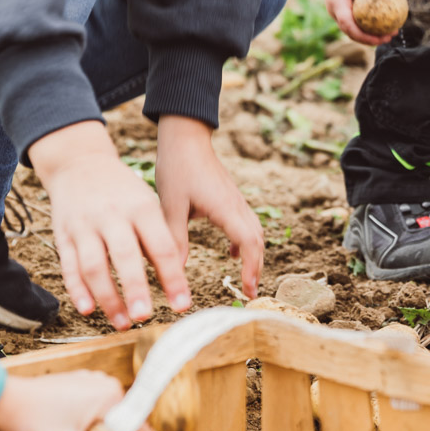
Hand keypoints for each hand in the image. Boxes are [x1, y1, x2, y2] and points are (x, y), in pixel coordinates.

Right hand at [30, 121, 189, 324]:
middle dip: (135, 288)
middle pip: (124, 255)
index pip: (161, 246)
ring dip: (107, 297)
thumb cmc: (123, 191)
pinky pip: (69, 266)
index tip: (182, 304)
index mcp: (141, 207)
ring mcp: (84, 225)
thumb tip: (175, 280)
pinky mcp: (63, 235)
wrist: (80, 164)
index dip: (172, 277)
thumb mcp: (148, 203)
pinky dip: (77, 290)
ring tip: (122, 323)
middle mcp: (112, 215)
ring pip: (93, 265)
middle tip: (145, 316)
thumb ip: (160, 238)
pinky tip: (88, 309)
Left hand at [157, 116, 263, 299]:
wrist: (185, 136)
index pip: (249, 243)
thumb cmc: (178, 167)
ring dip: (254, 255)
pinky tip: (232, 253)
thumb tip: (175, 271)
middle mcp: (236, 205)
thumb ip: (175, 239)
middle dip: (257, 268)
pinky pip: (246, 223)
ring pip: (255, 232)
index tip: (248, 290)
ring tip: (246, 278)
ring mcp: (236, 200)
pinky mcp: (230, 197)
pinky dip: (245, 242)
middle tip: (250, 294)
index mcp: (225, 208)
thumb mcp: (171, 206)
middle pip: (258, 240)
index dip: (251, 268)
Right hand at [316, 0, 393, 43]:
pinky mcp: (345, 7)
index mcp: (336, 2)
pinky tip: (385, 22)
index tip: (381, 38)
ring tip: (391, 32)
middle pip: (351, 31)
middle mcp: (335, 9)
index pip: (348, 25)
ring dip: (370, 33)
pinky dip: (370, 23)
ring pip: (354, 28)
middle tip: (391, 36)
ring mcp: (339, 10)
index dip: (364, 36)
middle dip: (370, 39)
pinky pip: (357, 19)